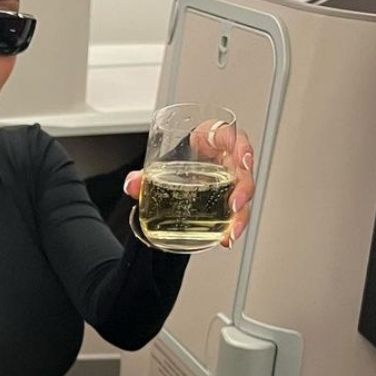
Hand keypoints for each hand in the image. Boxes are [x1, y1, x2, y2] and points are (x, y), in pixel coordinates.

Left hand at [123, 120, 255, 248]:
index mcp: (213, 138)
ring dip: (240, 215)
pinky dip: (230, 226)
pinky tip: (225, 239)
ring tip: (231, 232)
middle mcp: (228, 158)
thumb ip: (143, 175)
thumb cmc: (178, 157)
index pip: (230, 136)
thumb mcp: (161, 162)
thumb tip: (132, 185)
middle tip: (234, 206)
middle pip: (244, 171)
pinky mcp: (230, 196)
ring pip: (244, 195)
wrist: (180, 168)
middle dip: (243, 190)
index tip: (243, 161)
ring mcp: (232, 178)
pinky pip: (235, 211)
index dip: (241, 147)